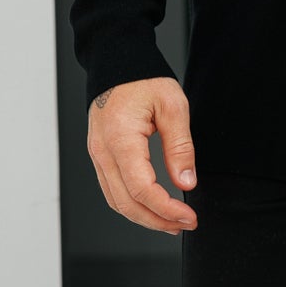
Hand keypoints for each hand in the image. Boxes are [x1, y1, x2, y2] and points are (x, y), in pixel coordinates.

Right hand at [87, 77, 198, 233]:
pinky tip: (152, 207)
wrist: (116, 63)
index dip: (167, 209)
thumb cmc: (141, 79)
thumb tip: (185, 181)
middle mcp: (102, 151)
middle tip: (185, 223)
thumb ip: (180, 146)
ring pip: (116, 202)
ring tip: (171, 222)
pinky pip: (112, 190)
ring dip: (144, 217)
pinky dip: (132, 205)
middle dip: (158, 220)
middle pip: (127, 203)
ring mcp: (97, 155)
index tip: (189, 216)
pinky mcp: (100, 156)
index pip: (141, 189)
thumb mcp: (172, 106)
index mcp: (120, 139)